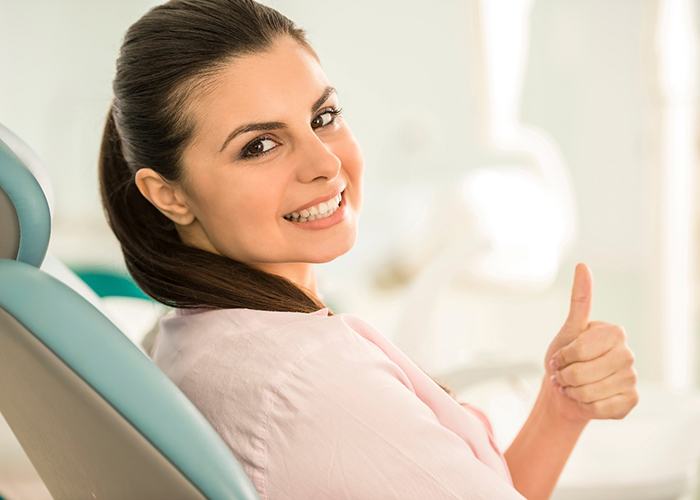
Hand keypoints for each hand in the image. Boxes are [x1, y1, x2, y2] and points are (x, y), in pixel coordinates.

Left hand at [542, 263, 638, 423]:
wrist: (567, 389)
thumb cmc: (565, 357)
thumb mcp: (567, 330)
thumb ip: (579, 301)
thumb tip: (582, 265)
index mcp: (614, 332)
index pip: (576, 351)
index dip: (560, 358)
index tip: (559, 357)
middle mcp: (628, 353)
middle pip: (581, 373)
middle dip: (564, 377)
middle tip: (564, 375)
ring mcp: (632, 378)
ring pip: (588, 393)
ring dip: (572, 393)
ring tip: (573, 387)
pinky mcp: (631, 401)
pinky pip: (599, 409)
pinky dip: (585, 407)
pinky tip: (587, 400)